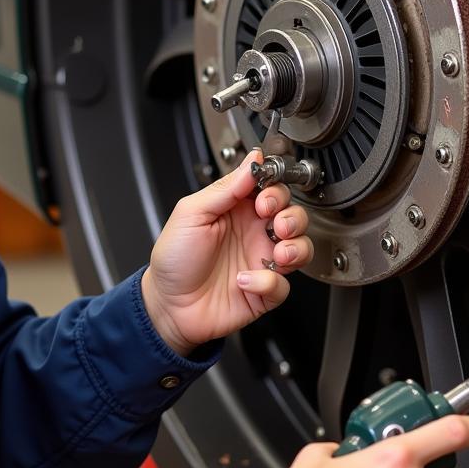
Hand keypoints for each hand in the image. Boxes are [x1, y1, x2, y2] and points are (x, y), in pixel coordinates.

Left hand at [141, 150, 313, 355]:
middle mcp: (253, 233)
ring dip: (296, 247)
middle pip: (293, 215)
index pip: (271, 189)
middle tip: (275, 222)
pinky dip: (268, 282)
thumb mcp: (191, 214)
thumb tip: (250, 162)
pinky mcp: (263, 291)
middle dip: (292, 216)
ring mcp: (260, 262)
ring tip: (277, 251)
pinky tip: (244, 280)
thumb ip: (223, 188)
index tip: (266, 197)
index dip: (276, 190)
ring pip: (301, 248)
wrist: (167, 305)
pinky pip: (282, 286)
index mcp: (237, 210)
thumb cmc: (174, 258)